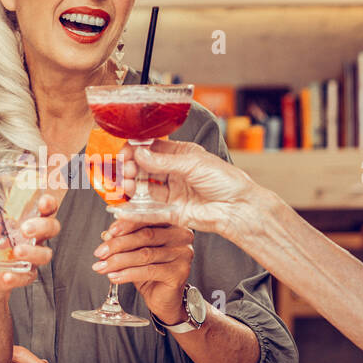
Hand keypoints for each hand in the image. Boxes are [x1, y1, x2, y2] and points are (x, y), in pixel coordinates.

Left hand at [0, 193, 59, 293]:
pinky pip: (28, 277)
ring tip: (17, 252)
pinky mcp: (26, 274)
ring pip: (45, 254)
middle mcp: (36, 237)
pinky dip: (17, 277)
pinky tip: (6, 275)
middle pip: (52, 227)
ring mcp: (33, 257)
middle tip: (25, 228)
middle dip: (42, 226)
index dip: (49, 202)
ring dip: (32, 252)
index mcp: (29, 218)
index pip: (47, 207)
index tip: (42, 201)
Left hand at [91, 218, 193, 323]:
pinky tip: (114, 277)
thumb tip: (107, 235)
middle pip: (145, 235)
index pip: (147, 219)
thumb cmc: (151, 270)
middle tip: (100, 253)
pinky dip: (128, 274)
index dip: (126, 224)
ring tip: (102, 267)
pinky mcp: (179, 272)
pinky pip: (149, 271)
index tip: (108, 233)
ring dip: (119, 261)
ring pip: (145, 254)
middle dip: (118, 244)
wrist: (164, 298)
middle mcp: (181, 236)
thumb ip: (124, 239)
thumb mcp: (135, 251)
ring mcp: (183, 254)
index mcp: (172, 223)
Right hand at [116, 140, 260, 239]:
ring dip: (132, 187)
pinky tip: (124, 209)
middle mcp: (175, 173)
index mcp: (181, 155)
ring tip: (128, 187)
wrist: (238, 208)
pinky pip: (150, 211)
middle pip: (144, 169)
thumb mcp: (193, 164)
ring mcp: (173, 193)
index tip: (125, 155)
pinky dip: (136, 211)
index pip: (151, 149)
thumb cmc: (226, 181)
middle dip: (131, 169)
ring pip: (145, 189)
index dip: (136, 151)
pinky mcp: (172, 212)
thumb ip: (164, 161)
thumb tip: (139, 154)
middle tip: (126, 172)